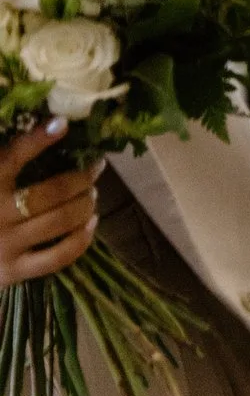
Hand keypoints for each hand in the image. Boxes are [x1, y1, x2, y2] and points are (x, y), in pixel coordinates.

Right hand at [0, 121, 96, 287]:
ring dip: (85, 204)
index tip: (63, 124)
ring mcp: (5, 244)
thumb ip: (3, 164)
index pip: (12, 158)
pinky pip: (58, 256)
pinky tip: (91, 223)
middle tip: (94, 168)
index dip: (38, 139)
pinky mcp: (12, 271)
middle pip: (52, 192)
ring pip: (61, 220)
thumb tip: (47, 129)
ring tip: (92, 194)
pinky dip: (82, 239)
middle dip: (82, 177)